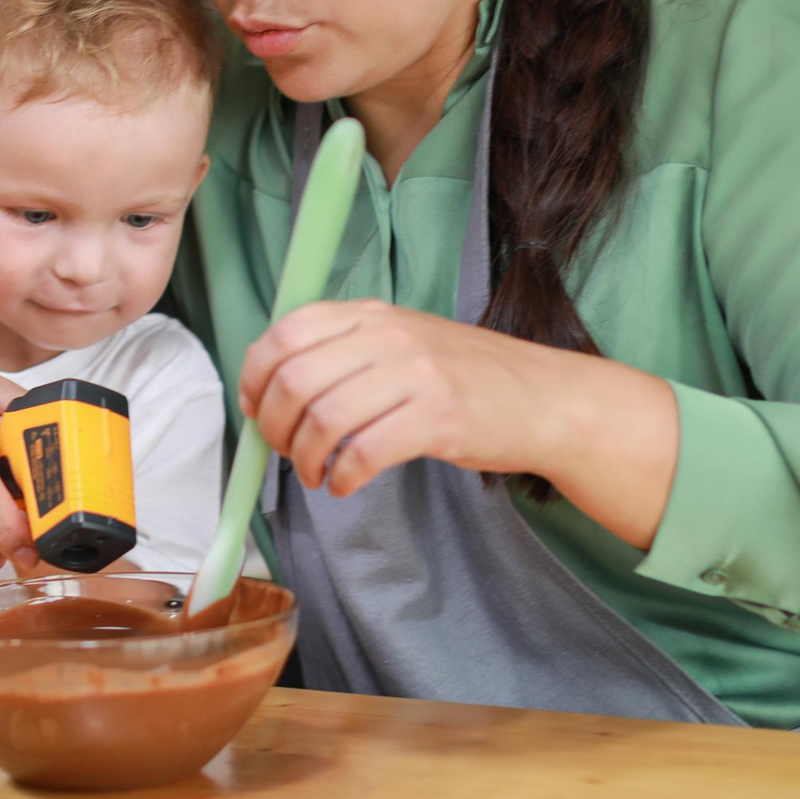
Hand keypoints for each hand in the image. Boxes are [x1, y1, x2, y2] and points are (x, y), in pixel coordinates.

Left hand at [237, 298, 679, 546]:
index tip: (256, 408)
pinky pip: (364, 452)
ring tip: (316, 474)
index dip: (256, 375)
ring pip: (324, 419)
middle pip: (295, 379)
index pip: (287, 332)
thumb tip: (272, 388)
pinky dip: (343, 477)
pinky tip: (346, 484)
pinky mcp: (438, 419)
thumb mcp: (403, 340)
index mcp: (372, 314)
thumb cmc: (466, 376)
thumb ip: (345, 351)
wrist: (544, 399)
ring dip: (305, 458)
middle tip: (284, 451)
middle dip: (274, 425)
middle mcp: (390, 336)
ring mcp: (416, 375)